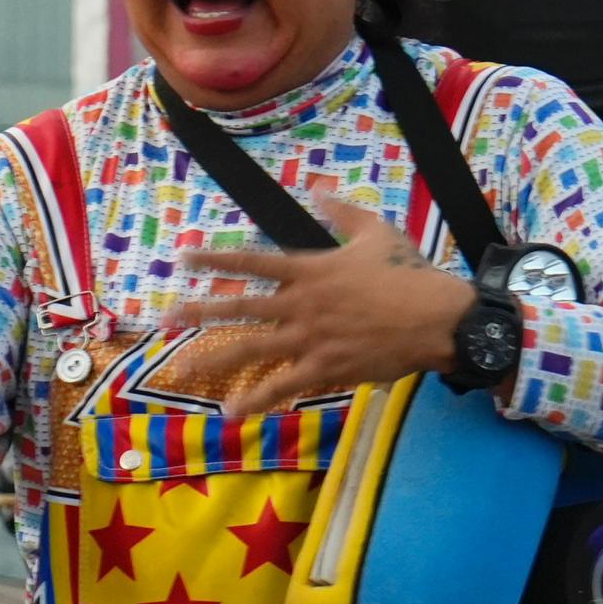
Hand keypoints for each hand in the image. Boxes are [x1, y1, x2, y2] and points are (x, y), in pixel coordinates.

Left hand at [181, 201, 479, 417]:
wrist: (438, 318)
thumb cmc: (410, 272)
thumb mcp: (376, 230)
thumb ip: (341, 212)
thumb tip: (317, 191)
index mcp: (310, 269)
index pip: (251, 262)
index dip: (215, 259)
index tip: (184, 258)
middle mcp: (301, 304)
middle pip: (238, 308)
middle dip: (198, 313)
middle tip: (164, 319)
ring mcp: (310, 339)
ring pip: (251, 350)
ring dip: (212, 361)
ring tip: (180, 371)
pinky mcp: (325, 369)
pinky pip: (282, 386)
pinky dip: (256, 400)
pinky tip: (230, 412)